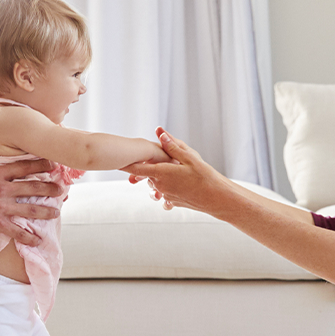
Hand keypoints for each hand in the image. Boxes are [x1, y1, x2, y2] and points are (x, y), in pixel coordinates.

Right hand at [0, 158, 61, 245]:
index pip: (23, 166)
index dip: (41, 164)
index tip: (52, 164)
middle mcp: (1, 188)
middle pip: (33, 186)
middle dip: (50, 188)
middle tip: (60, 190)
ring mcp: (0, 206)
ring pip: (31, 208)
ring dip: (46, 211)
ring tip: (56, 213)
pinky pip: (18, 231)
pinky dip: (29, 237)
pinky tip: (38, 240)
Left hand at [120, 128, 235, 213]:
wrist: (218, 199)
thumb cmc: (206, 177)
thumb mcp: (190, 158)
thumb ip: (172, 146)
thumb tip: (159, 132)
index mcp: (162, 173)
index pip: (137, 168)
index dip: (126, 164)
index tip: (116, 160)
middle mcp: (160, 186)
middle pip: (147, 175)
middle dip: (149, 168)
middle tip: (162, 161)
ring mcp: (166, 195)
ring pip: (155, 184)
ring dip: (159, 179)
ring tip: (175, 173)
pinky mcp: (172, 202)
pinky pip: (164, 194)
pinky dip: (167, 189)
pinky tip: (179, 185)